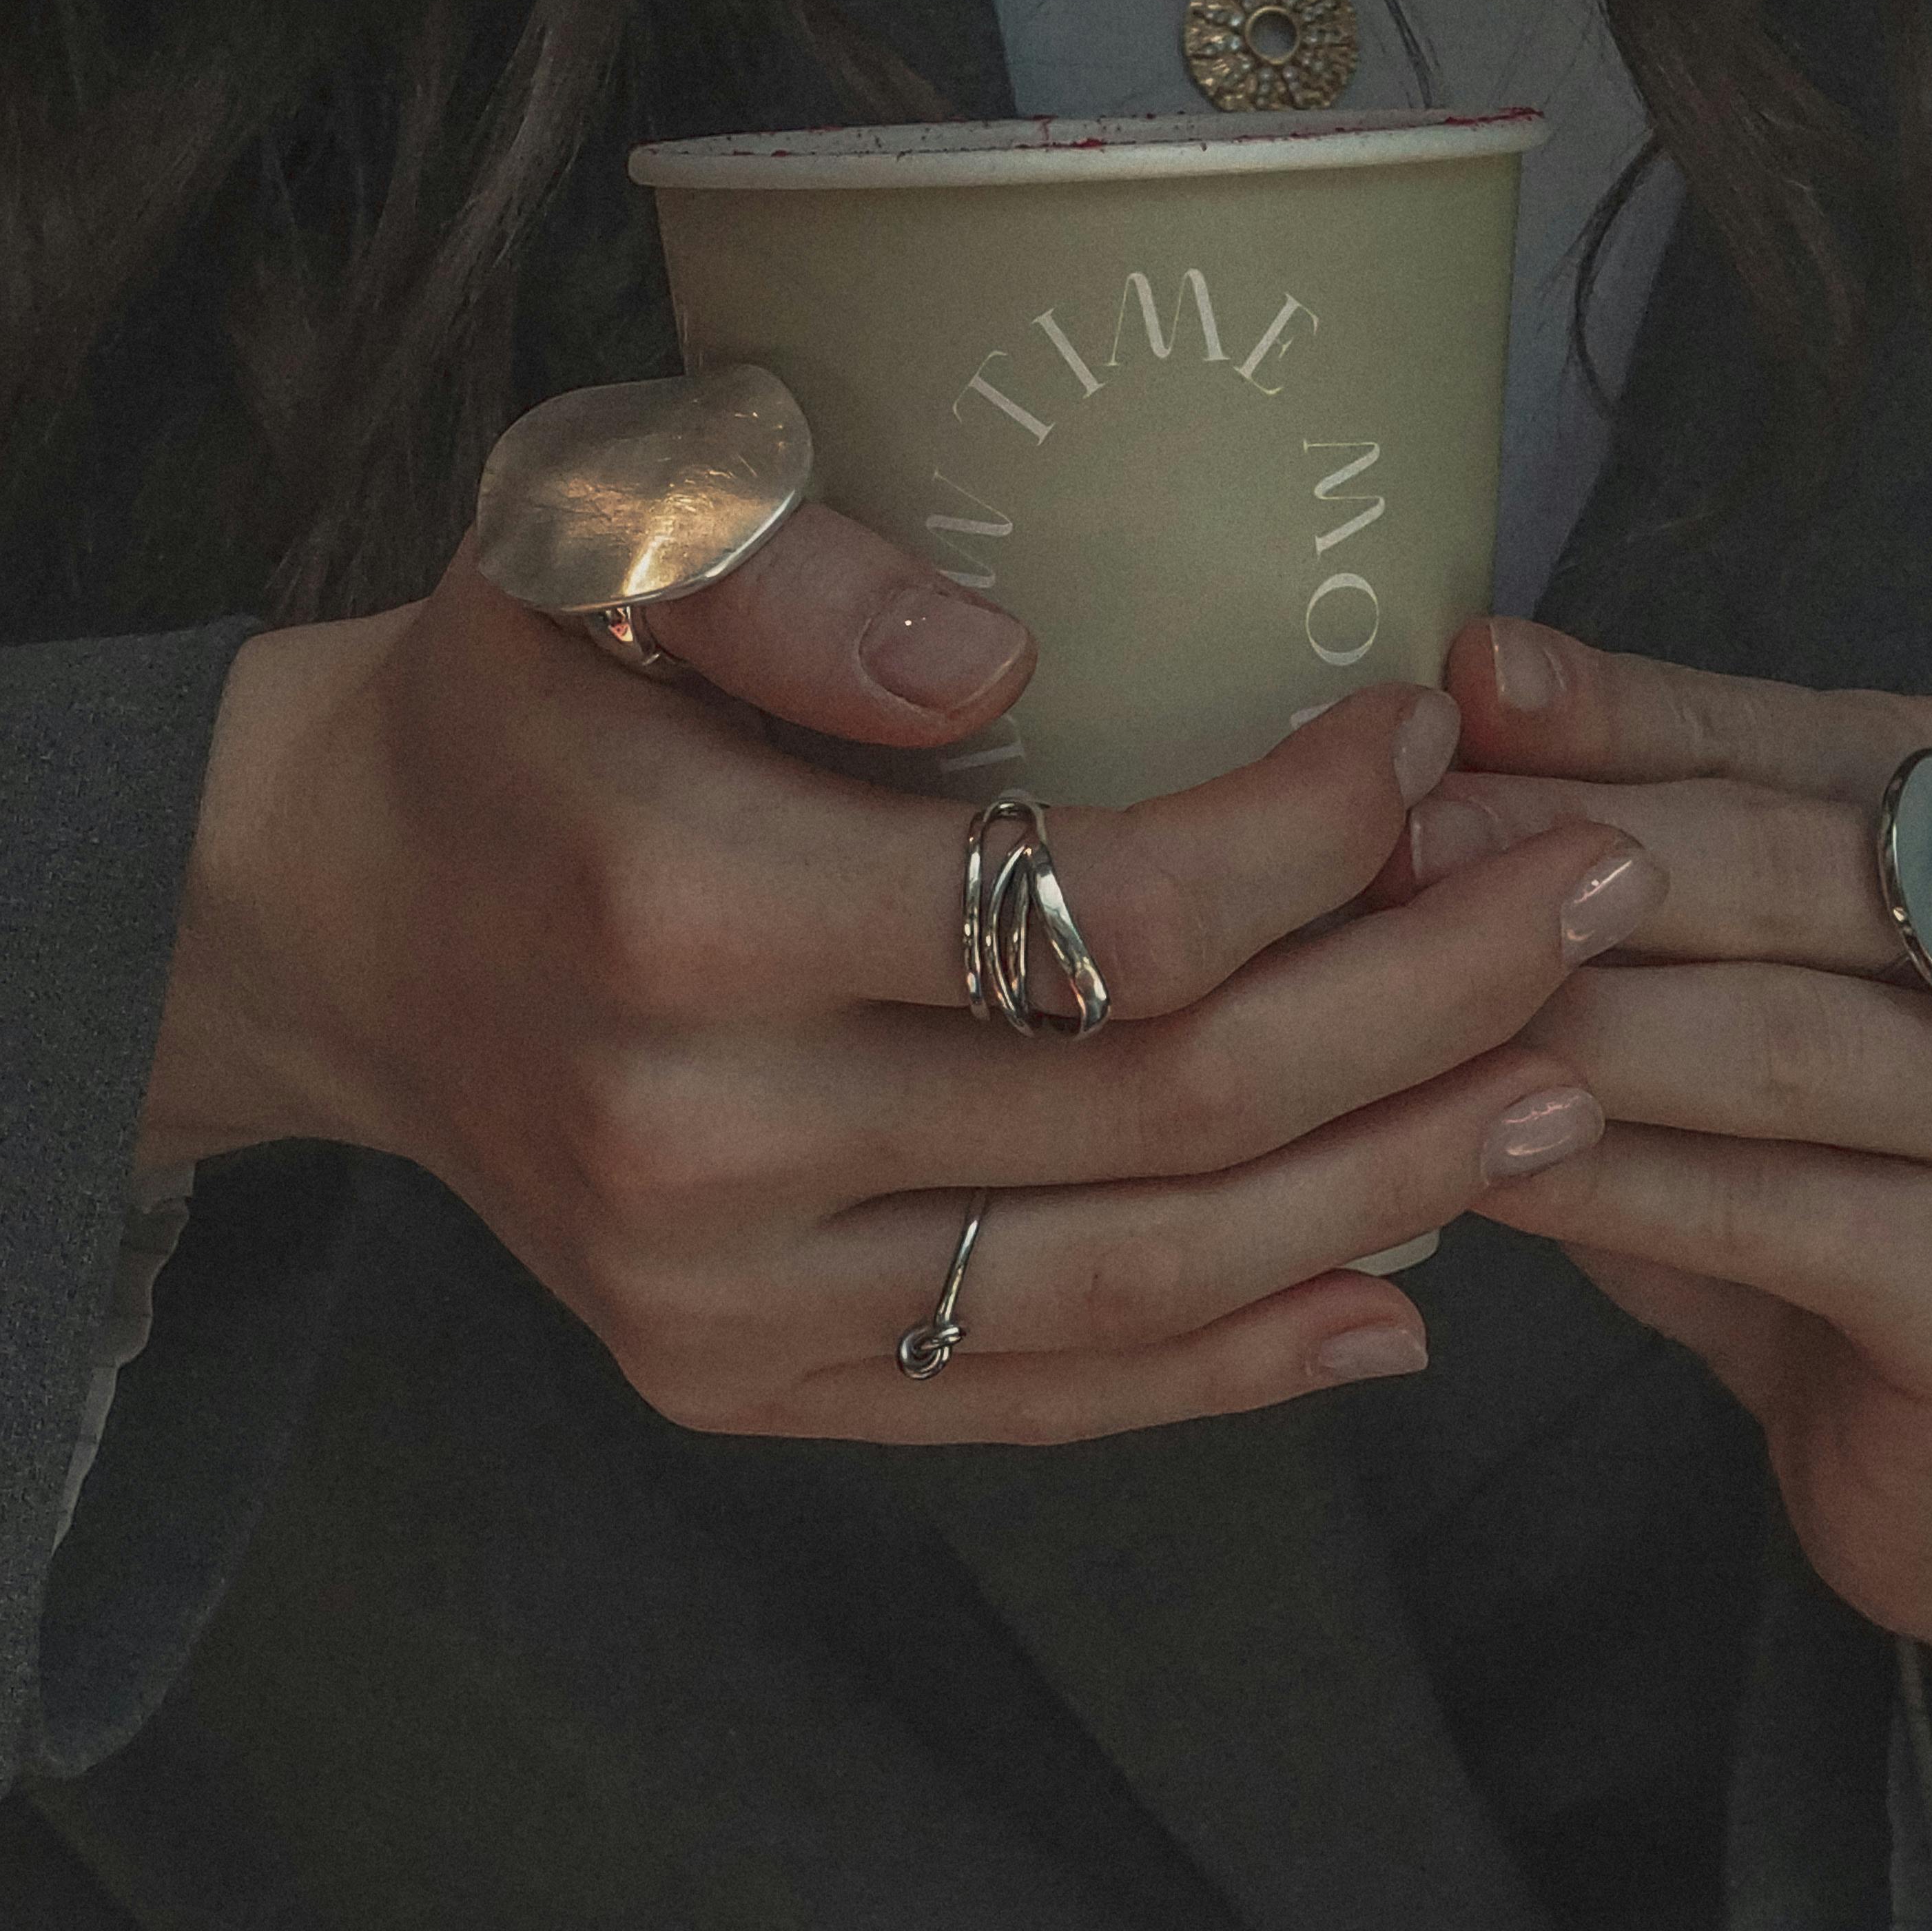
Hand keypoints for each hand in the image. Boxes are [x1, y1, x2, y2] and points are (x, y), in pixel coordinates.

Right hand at [139, 516, 1653, 1444]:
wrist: (340, 919)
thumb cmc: (515, 697)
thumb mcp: (598, 530)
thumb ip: (785, 562)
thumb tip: (999, 673)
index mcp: (679, 904)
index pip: (1104, 912)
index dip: (1317, 843)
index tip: (1426, 748)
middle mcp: (701, 1137)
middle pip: (1166, 1110)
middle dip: (1427, 1007)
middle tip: (1591, 906)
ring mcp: (720, 1301)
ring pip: (1135, 1277)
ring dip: (1385, 1190)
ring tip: (1558, 1097)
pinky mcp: (737, 1389)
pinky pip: (1030, 1401)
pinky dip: (1234, 1363)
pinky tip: (1397, 1304)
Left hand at [1407, 615, 1931, 1719]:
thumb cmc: (1824, 1194)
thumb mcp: (1720, 1011)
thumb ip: (1613, 896)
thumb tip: (1416, 777)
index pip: (1781, 739)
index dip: (1608, 716)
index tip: (1451, 693)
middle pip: (1785, 865)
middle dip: (1564, 852)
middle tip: (1384, 851)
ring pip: (1776, 1041)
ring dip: (1572, 1020)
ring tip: (1397, 1009)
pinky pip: (1771, 1214)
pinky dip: (1611, 1187)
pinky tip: (1477, 1175)